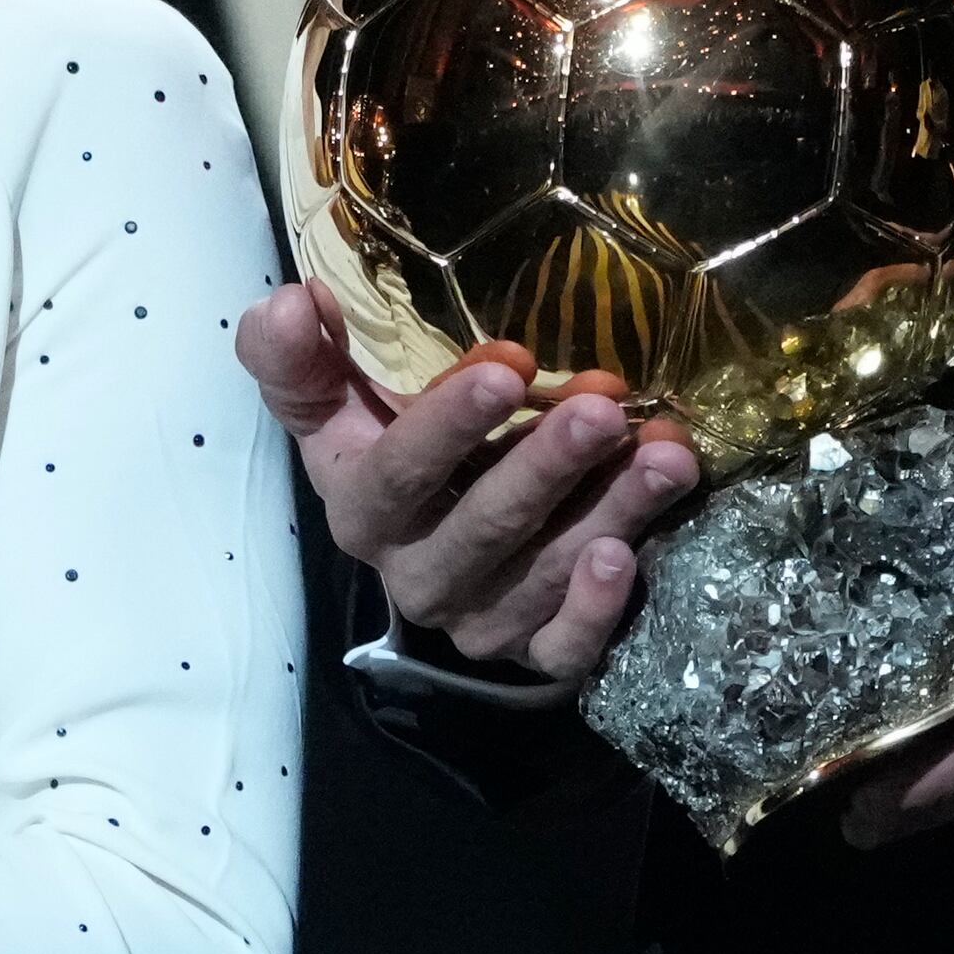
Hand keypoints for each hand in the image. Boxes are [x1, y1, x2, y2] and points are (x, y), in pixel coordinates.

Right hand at [237, 284, 700, 683]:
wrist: (426, 534)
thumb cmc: (385, 445)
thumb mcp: (331, 400)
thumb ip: (297, 355)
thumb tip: (289, 302)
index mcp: (361, 511)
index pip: (398, 474)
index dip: (448, 424)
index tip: (509, 364)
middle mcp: (416, 575)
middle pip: (483, 526)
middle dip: (546, 465)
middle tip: (605, 408)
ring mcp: (478, 618)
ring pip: (542, 574)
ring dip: (608, 513)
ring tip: (664, 456)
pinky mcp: (533, 652)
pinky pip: (564, 650)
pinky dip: (597, 610)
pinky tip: (629, 555)